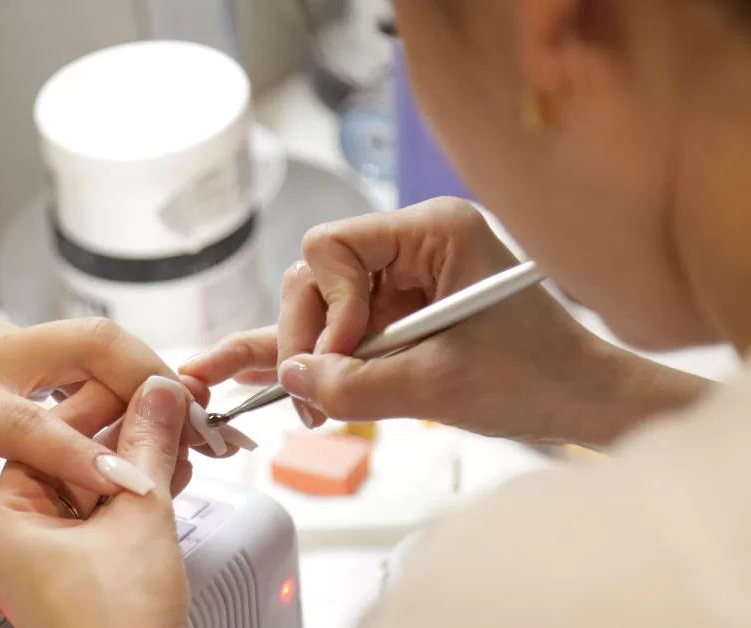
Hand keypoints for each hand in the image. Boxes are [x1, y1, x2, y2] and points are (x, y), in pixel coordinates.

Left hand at [0, 276, 244, 521]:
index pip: (34, 425)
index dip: (89, 457)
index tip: (140, 483)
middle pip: (92, 343)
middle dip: (153, 376)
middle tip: (197, 422)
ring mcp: (3, 339)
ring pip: (92, 341)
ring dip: (145, 374)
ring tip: (184, 423)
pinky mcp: (7, 340)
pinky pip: (75, 351)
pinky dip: (116, 375)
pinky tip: (132, 411)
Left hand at [0, 376, 190, 627]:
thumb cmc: (113, 627)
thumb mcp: (138, 518)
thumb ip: (148, 446)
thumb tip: (161, 394)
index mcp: (3, 517)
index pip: (48, 432)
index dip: (106, 400)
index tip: (147, 381)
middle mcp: (15, 533)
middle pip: (69, 454)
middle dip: (126, 431)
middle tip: (170, 406)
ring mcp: (44, 554)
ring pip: (90, 483)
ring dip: (137, 460)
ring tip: (180, 436)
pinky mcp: (74, 570)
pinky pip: (101, 513)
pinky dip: (135, 492)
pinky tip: (170, 471)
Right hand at [183, 198, 692, 444]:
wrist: (587, 403)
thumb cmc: (536, 380)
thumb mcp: (437, 386)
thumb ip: (355, 384)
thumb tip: (291, 377)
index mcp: (434, 231)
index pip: (332, 246)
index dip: (325, 305)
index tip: (343, 356)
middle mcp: (413, 243)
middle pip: (318, 275)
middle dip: (308, 336)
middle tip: (309, 395)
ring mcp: (404, 278)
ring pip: (321, 305)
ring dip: (310, 355)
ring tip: (303, 405)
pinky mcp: (401, 313)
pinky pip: (342, 329)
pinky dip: (316, 356)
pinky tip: (261, 373)